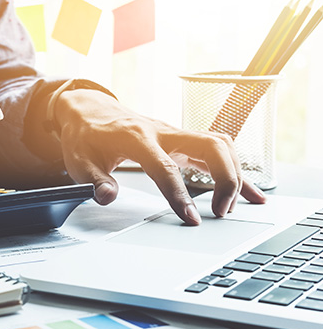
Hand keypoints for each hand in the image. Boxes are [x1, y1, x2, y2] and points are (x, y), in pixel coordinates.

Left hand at [54, 89, 266, 224]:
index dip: (179, 194)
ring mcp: (175, 133)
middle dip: (225, 178)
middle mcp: (162, 131)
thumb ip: (95, 180)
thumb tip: (107, 196)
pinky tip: (250, 191)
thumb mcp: (79, 161)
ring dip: (234, 173)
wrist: (89, 110)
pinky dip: (235, 169)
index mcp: (136, 137)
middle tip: (221, 211)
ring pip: (219, 144)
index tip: (191, 218)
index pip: (164, 167)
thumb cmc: (85, 135)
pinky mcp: (181, 139)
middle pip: (209, 145)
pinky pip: (216, 149)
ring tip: (232, 206)